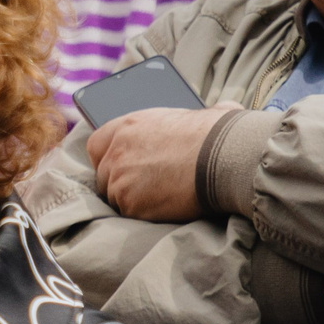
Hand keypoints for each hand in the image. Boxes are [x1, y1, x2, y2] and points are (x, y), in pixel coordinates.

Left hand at [87, 101, 239, 221]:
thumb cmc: (220, 134)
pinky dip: (145, 213)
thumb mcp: (203, 114)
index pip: (98, 145)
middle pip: (105, 174)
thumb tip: (223, 110)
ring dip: (133, 199)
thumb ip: (196, 117)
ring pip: (116, 197)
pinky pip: (130, 214)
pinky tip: (165, 207)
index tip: (120, 165)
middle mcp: (117, 152)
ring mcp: (120, 179)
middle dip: (121, 182)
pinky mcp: (129, 204)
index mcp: (128, 126)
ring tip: (160, 197)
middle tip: (145, 186)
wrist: (225, 158)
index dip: (108, 157)